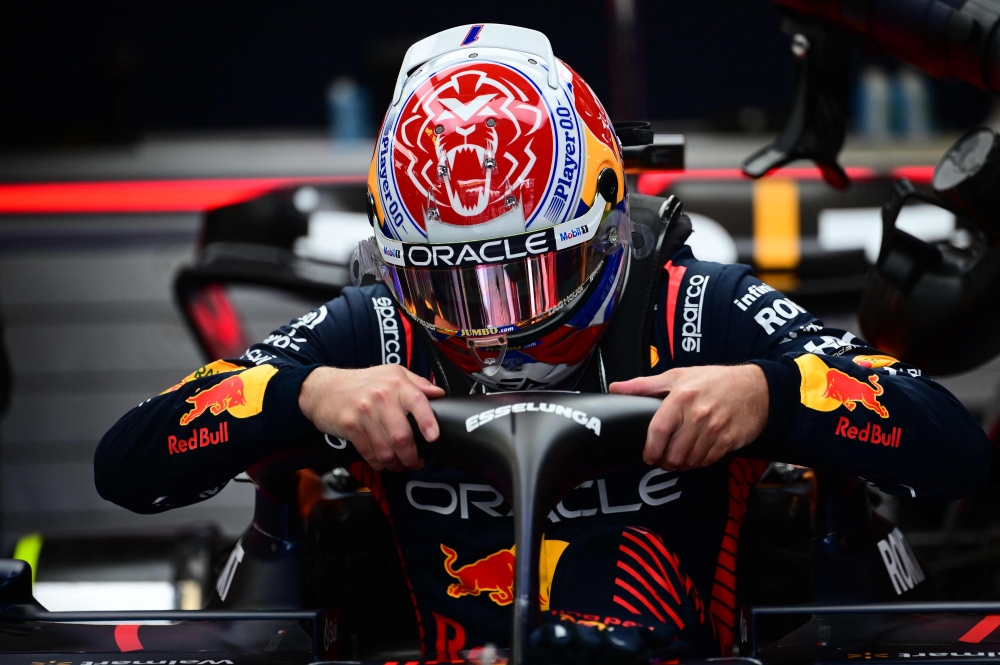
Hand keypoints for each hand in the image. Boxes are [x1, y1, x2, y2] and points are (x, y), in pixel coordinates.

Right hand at [298, 365, 443, 471]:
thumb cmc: (362, 382)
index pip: (418, 402)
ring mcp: (364, 412)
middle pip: (402, 436)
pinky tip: (382, 462)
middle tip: (415, 462)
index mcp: (397, 384)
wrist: (324, 388)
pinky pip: (369, 452)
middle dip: (411, 456)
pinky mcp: (349, 426)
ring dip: (395, 463)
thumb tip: (439, 394)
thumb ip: (418, 383)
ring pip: (385, 449)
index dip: (428, 422)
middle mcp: (381, 397)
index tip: (434, 437)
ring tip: (399, 465)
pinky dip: (378, 463)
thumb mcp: (392, 373)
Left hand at [609, 365, 767, 470]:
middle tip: (663, 460)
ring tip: (678, 458)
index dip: (650, 449)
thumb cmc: (714, 380)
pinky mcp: (729, 440)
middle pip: (674, 451)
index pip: (659, 430)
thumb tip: (616, 387)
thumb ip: (644, 385)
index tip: (647, 456)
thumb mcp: (677, 376)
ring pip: (690, 459)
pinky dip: (699, 462)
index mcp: (681, 396)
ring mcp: (715, 428)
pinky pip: (708, 460)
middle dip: (665, 461)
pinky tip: (696, 455)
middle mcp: (698, 414)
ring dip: (682, 464)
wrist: (756, 387)